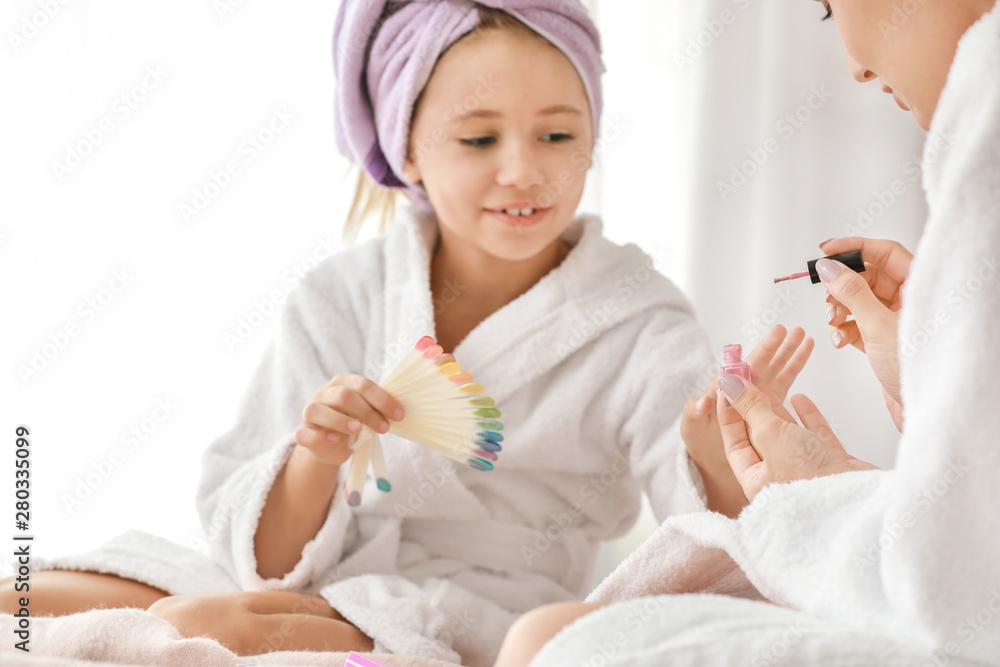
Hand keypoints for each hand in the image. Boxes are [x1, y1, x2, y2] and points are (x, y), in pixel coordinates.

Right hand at [295, 374, 404, 465]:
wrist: (331, 447)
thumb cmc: (353, 424)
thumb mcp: (366, 413)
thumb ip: (378, 408)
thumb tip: (400, 412)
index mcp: (343, 383)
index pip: (363, 385)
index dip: (382, 399)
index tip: (399, 415)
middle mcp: (324, 394)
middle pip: (344, 396)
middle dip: (367, 412)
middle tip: (385, 428)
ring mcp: (310, 412)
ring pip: (319, 410)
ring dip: (341, 420)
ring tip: (358, 430)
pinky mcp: (302, 433)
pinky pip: (306, 433)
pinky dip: (321, 435)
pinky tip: (334, 438)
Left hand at [716, 373, 876, 500]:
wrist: (859, 499)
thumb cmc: (808, 476)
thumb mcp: (770, 436)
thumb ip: (751, 408)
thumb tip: (730, 384)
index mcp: (756, 481)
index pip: (735, 442)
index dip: (730, 414)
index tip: (727, 389)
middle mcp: (779, 478)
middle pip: (760, 437)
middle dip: (753, 408)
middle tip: (746, 382)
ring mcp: (806, 471)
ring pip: (786, 435)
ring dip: (776, 410)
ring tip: (766, 386)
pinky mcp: (831, 464)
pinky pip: (813, 437)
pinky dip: (806, 417)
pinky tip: (800, 399)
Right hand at [818, 237, 911, 430]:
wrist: (925, 410)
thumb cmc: (916, 369)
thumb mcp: (878, 324)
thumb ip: (851, 292)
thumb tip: (829, 268)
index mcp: (919, 288)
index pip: (884, 252)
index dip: (854, 247)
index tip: (826, 251)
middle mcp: (908, 301)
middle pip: (867, 277)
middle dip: (842, 286)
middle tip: (827, 294)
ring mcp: (894, 320)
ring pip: (858, 301)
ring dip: (839, 310)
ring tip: (835, 322)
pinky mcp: (882, 340)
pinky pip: (856, 324)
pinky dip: (844, 329)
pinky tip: (841, 339)